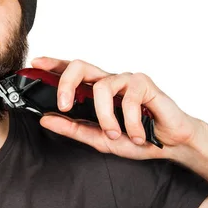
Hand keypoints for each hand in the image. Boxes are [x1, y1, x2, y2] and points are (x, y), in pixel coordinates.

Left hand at [31, 56, 203, 159]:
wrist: (171, 144)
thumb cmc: (136, 137)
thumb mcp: (99, 138)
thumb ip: (73, 128)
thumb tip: (45, 119)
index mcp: (95, 91)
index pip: (71, 71)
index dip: (53, 64)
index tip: (36, 63)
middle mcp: (109, 81)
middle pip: (81, 65)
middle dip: (66, 82)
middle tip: (64, 105)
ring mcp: (126, 80)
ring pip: (102, 87)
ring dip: (106, 117)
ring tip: (116, 134)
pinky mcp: (144, 83)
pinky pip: (129, 99)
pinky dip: (130, 122)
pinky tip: (137, 134)